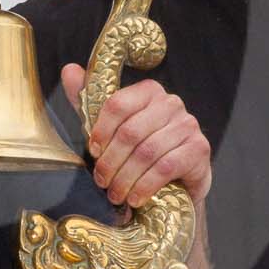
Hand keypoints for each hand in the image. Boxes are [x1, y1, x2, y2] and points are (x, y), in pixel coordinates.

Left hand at [62, 65, 209, 209]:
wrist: (175, 184)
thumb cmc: (137, 152)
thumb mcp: (110, 128)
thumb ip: (89, 101)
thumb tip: (69, 70)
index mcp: (148, 91)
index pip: (118, 104)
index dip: (100, 131)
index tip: (92, 152)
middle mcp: (171, 103)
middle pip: (130, 132)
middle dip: (110, 162)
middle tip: (101, 181)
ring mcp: (188, 125)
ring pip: (146, 152)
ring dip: (125, 178)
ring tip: (115, 194)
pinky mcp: (199, 149)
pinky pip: (166, 167)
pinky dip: (145, 186)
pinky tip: (135, 198)